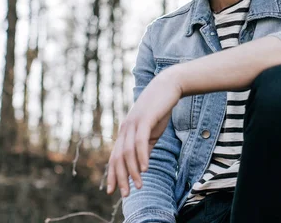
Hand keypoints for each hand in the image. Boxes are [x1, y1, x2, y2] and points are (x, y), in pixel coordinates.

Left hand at [106, 70, 181, 196]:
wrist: (168, 86)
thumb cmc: (160, 109)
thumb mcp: (152, 131)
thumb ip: (146, 147)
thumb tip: (142, 165)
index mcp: (126, 132)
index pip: (115, 157)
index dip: (112, 174)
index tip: (112, 191)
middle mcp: (125, 128)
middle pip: (118, 158)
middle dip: (120, 178)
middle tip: (125, 194)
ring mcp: (133, 123)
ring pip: (128, 152)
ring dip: (133, 171)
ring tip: (139, 186)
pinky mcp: (144, 119)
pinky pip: (140, 142)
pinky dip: (142, 156)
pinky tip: (146, 168)